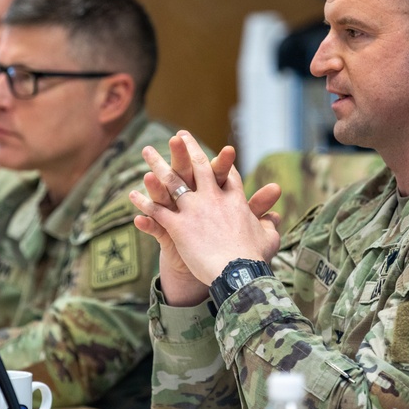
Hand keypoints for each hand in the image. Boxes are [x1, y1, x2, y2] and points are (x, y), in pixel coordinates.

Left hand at [130, 132, 281, 305]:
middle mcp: (212, 198)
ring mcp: (193, 209)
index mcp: (234, 200)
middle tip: (178, 136)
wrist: (238, 272)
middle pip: (197, 167)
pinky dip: (144, 202)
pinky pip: (157, 210)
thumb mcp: (269, 238)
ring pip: (172, 181)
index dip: (220, 162)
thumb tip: (276, 218)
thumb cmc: (255, 257)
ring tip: (147, 151)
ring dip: (158, 164)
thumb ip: (269, 225)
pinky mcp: (178, 225)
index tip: (215, 151)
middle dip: (187, 149)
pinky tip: (132, 194)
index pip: (226, 175)